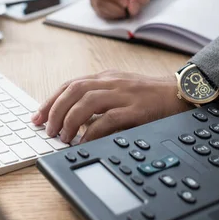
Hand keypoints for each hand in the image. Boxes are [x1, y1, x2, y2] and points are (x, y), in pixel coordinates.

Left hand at [31, 70, 189, 142]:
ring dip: (69, 120)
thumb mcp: (121, 92)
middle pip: (74, 90)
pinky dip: (92, 131)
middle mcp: (112, 82)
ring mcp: (124, 94)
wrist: (181, 93)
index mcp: (106, 77)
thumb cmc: (150, 96)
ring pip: (87, 102)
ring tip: (61, 137)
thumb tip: (74, 121)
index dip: (51, 100)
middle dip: (55, 110)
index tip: (37, 116)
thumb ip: (100, 102)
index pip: (71, 85)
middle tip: (46, 129)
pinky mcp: (135, 109)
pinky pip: (107, 119)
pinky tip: (83, 142)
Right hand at [89, 0, 150, 19]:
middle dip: (117, 7)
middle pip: (100, 0)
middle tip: (129, 7)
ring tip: (126, 7)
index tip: (126, 2)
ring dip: (116, 12)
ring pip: (101, 9)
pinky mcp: (94, 6)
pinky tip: (120, 9)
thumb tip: (132, 9)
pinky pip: (102, 15)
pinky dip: (113, 15)